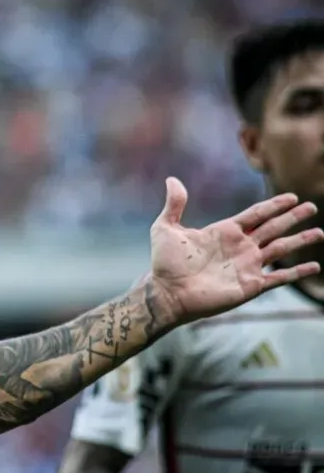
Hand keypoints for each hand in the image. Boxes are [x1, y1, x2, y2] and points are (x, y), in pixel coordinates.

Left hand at [148, 176, 322, 324]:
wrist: (167, 292)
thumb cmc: (165, 262)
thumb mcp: (166, 227)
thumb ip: (174, 204)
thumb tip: (172, 179)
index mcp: (224, 231)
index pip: (256, 214)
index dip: (274, 205)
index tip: (291, 196)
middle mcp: (240, 247)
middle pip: (273, 227)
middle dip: (292, 217)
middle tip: (311, 206)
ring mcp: (247, 266)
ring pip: (280, 249)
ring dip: (300, 240)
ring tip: (319, 232)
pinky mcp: (251, 285)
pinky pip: (279, 277)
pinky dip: (297, 272)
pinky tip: (314, 266)